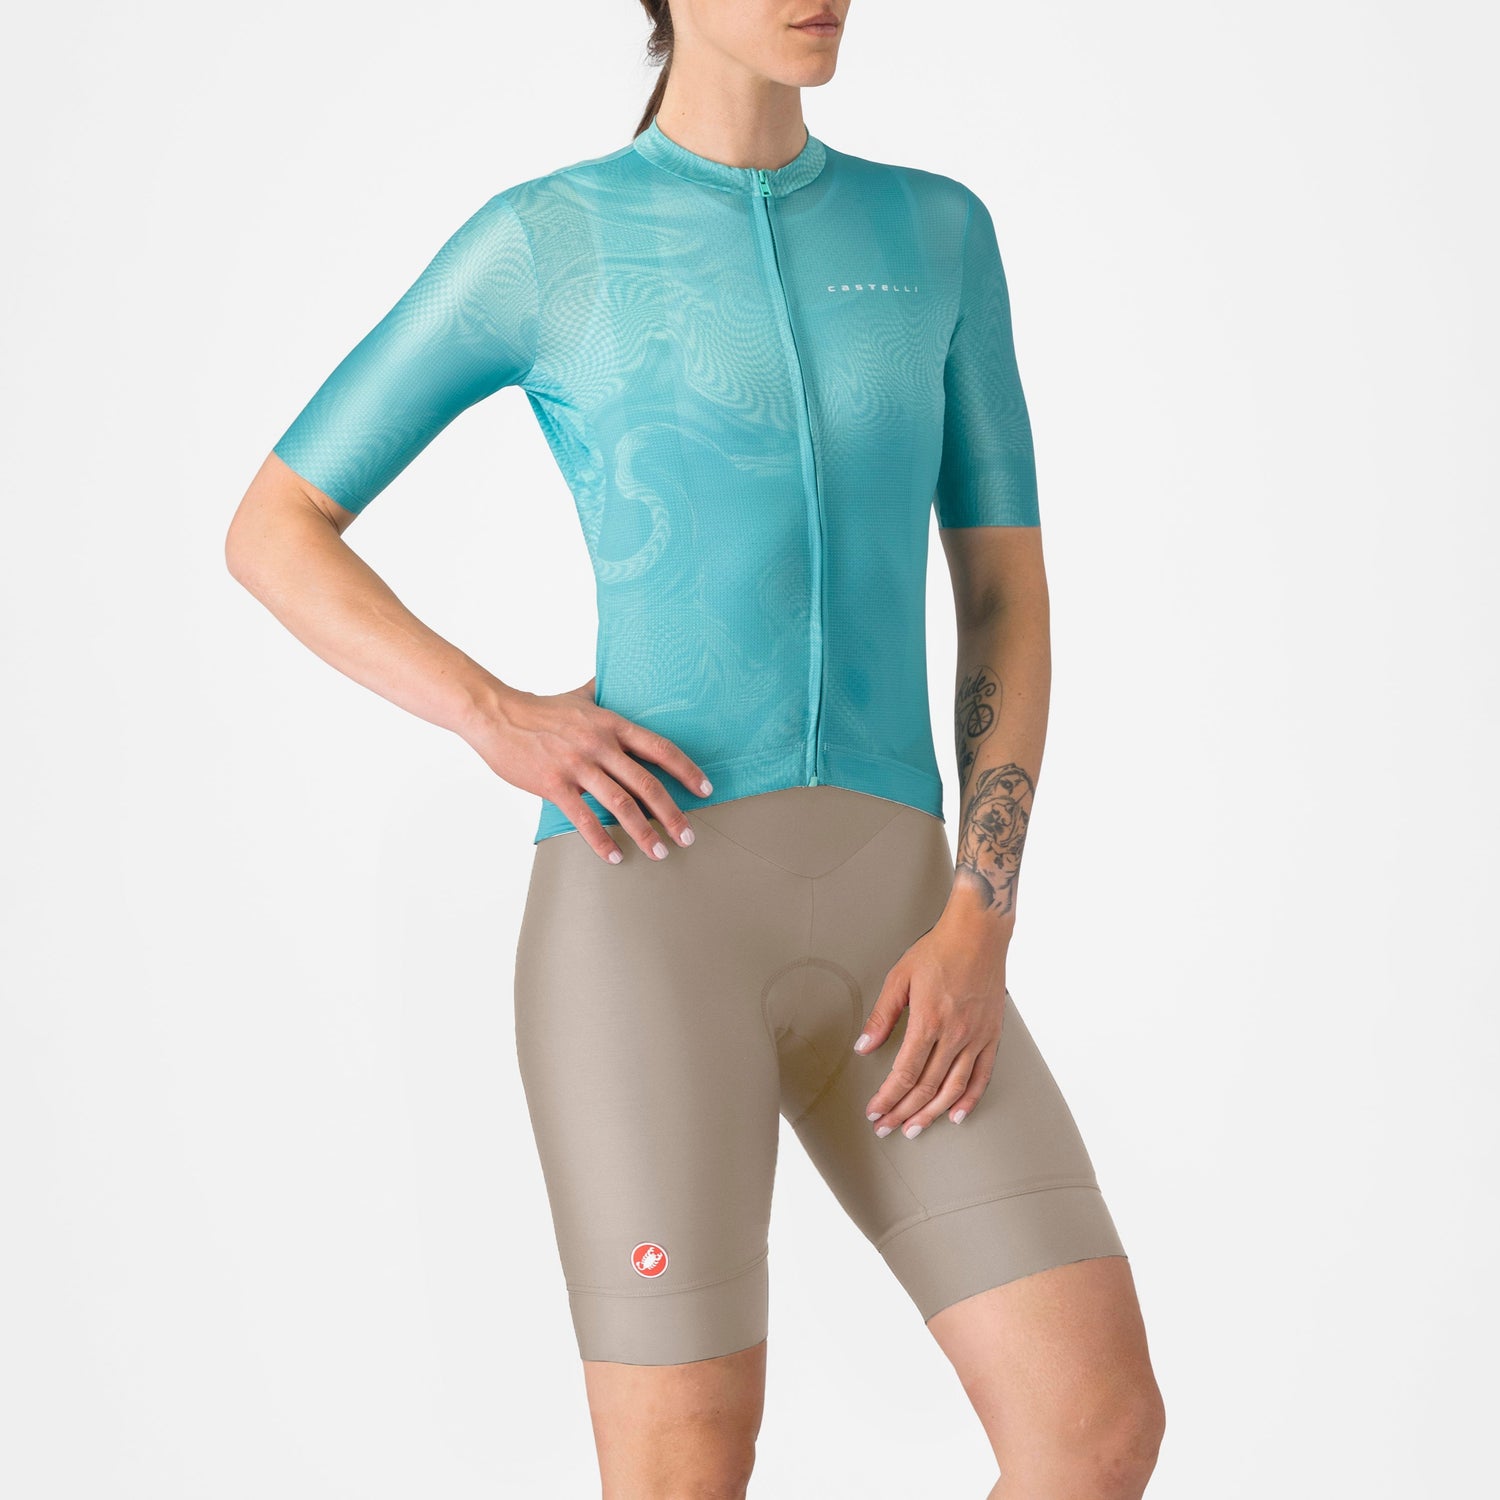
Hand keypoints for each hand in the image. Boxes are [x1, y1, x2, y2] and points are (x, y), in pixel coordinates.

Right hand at [464, 678, 711, 863]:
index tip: (705, 789)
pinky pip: (583, 818)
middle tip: (689, 835)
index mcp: (612, 724)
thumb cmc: (540, 708)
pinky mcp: (553, 784)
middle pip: (647, 782)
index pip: (660, 748)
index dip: (687, 770)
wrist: (496, 715)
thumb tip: (616, 674)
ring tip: (660, 851)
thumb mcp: (579, 695)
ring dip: (644, 831)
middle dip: (672, 812)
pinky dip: (601, 840)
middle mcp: (600, 744)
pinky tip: (614, 856)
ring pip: (621, 803)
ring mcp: (577, 765)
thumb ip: (603, 690)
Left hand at [854, 902, 1010, 1136]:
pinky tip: (955, 1114)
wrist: (979, 933)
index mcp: (928, 1021)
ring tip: (915, 1128)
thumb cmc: (938, 951)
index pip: (904, 1073)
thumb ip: (882, 1016)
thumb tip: (864, 1047)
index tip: (874, 1111)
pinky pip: (982, 1075)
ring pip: (953, 1088)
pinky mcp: (992, 1035)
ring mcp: (976, 1037)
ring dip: (931, 1113)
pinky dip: (969, 1099)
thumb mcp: (900, 978)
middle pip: (926, 1086)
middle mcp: (954, 1034)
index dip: (887, 1097)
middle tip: (887, 1127)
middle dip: (903, 1112)